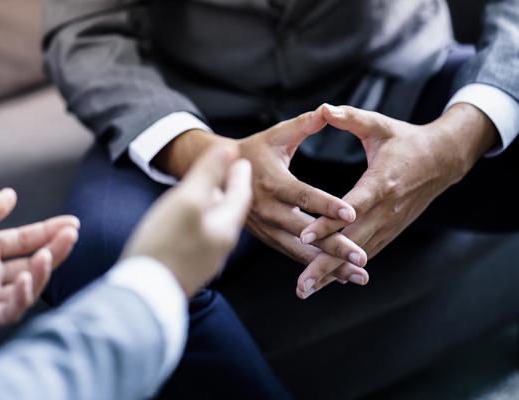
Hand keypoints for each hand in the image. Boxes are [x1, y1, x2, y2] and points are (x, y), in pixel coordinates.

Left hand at [0, 189, 78, 331]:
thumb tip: (12, 195)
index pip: (25, 240)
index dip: (49, 231)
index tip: (72, 222)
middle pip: (33, 262)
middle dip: (56, 249)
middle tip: (72, 234)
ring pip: (27, 287)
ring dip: (43, 271)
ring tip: (48, 253)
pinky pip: (9, 311)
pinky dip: (22, 297)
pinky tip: (24, 278)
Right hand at [123, 145, 251, 296]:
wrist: (143, 295)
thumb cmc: (165, 245)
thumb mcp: (188, 200)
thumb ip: (209, 174)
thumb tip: (230, 149)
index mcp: (226, 228)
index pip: (241, 195)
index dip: (239, 174)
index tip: (240, 159)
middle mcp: (220, 246)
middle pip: (228, 211)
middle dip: (228, 190)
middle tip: (227, 172)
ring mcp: (204, 260)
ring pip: (214, 224)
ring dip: (212, 205)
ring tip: (206, 192)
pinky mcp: (187, 268)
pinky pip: (199, 237)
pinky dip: (198, 221)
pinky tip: (185, 220)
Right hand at [238, 108, 367, 279]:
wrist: (217, 176)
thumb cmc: (253, 152)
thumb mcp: (275, 136)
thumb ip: (302, 125)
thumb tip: (327, 110)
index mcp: (272, 182)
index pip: (303, 195)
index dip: (326, 204)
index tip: (352, 213)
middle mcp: (269, 210)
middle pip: (305, 231)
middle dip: (334, 246)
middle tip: (362, 259)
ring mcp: (267, 228)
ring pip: (300, 250)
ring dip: (328, 265)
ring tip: (358, 276)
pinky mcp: (267, 238)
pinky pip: (292, 254)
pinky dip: (314, 266)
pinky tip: (338, 275)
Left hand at [296, 103, 496, 298]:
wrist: (442, 159)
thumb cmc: (405, 140)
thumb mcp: (380, 126)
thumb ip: (351, 118)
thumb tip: (324, 108)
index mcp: (381, 182)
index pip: (351, 207)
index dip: (328, 222)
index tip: (305, 235)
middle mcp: (386, 210)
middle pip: (352, 242)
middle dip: (324, 264)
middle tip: (300, 285)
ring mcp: (389, 224)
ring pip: (357, 254)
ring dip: (331, 274)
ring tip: (305, 290)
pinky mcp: (390, 231)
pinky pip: (365, 253)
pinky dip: (346, 269)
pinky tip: (325, 282)